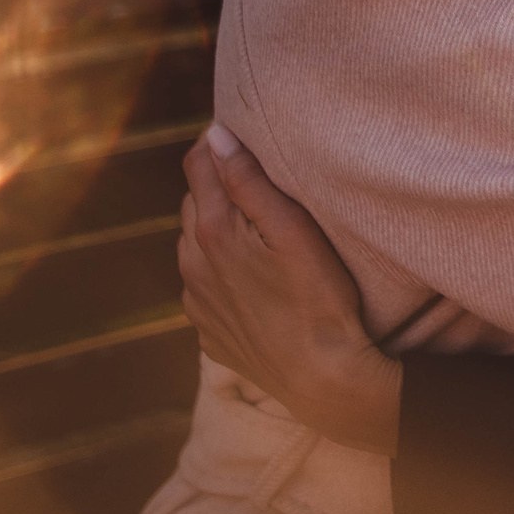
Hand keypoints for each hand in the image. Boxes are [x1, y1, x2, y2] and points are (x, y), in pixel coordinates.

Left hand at [179, 126, 402, 454]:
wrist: (321, 379)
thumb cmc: (320, 299)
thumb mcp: (295, 232)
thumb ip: (251, 182)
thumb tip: (216, 137)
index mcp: (212, 231)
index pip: (199, 165)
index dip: (217, 143)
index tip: (240, 134)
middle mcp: (191, 264)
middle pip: (194, 203)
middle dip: (217, 186)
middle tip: (257, 181)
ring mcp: (196, 301)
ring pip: (194, 246)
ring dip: (216, 231)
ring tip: (256, 232)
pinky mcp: (207, 331)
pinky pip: (204, 287)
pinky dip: (221, 273)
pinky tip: (255, 280)